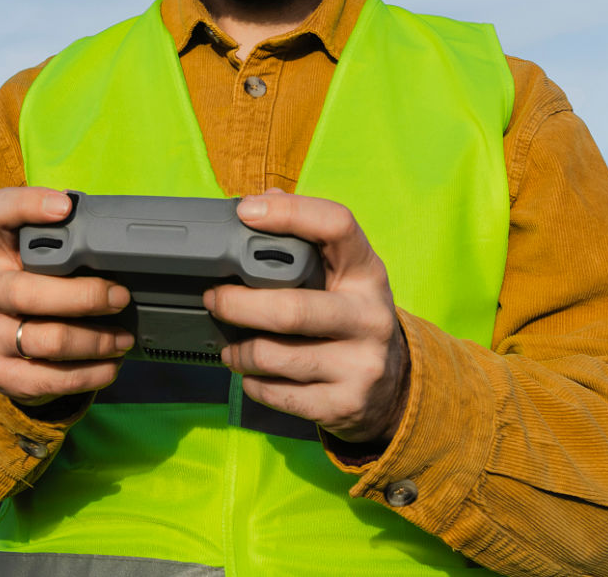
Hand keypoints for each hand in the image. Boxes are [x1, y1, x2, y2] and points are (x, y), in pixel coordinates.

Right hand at [0, 186, 133, 405]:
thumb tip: (121, 243)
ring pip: (45, 339)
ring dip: (95, 340)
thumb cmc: (45, 297)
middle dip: (83, 297)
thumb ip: (73, 250)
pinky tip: (110, 366)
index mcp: (1, 251)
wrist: (13, 353)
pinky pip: (48, 378)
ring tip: (124, 340)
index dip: (27, 205)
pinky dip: (89, 374)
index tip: (66, 207)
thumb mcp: (50, 268)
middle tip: (120, 297)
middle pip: (26, 291)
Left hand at [204, 188, 410, 445]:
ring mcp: (361, 365)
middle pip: (291, 308)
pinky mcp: (345, 404)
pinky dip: (254, 383)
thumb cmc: (350, 314)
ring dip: (239, 351)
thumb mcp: (342, 273)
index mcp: (367, 272)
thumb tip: (258, 202)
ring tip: (230, 345)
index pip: (336, 225)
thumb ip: (304, 236)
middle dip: (238, 304)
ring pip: (275, 356)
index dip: (288, 213)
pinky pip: (278, 394)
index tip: (245, 212)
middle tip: (213, 298)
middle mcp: (370, 317)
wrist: (393, 387)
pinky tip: (252, 373)